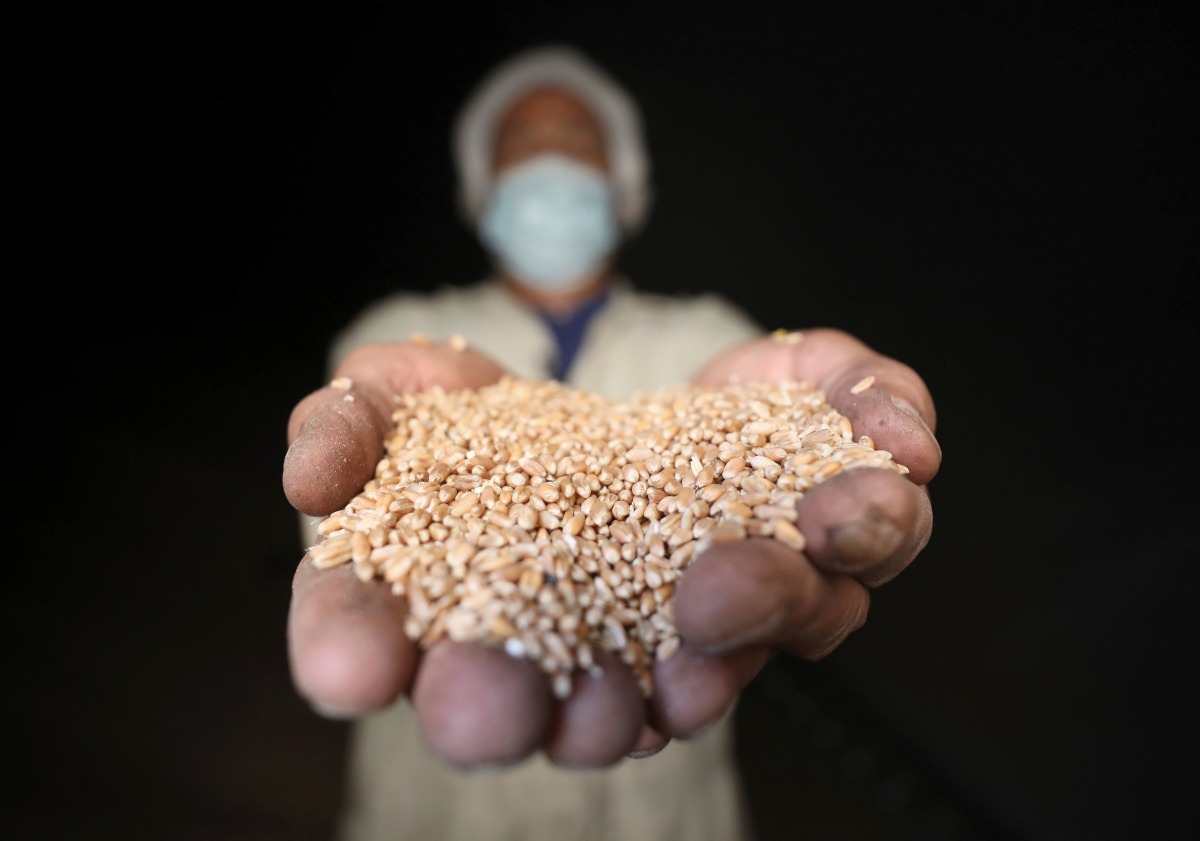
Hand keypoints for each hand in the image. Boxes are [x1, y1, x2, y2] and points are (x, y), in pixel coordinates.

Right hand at [283, 329, 939, 768]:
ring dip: (715, 634)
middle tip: (526, 695)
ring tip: (718, 587)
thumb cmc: (503, 420)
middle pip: (552, 716)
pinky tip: (841, 511)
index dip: (355, 656)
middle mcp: (578, 660)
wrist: (632, 405)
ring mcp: (686, 639)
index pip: (382, 648)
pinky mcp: (790, 590)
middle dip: (535, 710)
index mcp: (462, 618)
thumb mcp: (404, 392)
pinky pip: (825, 593)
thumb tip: (312, 476)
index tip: (348, 668)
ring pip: (702, 675)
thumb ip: (347, 423)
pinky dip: (842, 545)